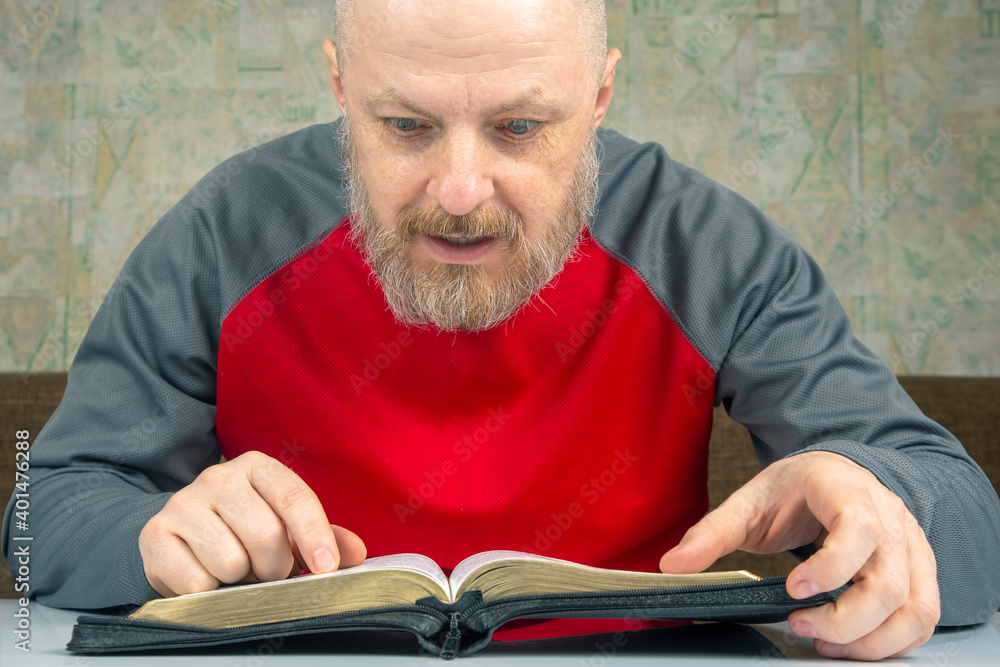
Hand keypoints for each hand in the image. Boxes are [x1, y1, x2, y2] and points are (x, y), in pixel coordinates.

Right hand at [139, 451, 366, 596]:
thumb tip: (356, 554)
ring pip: (231, 561)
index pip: (294, 497)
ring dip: (240, 579)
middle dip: (275, 567)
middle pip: (266, 535)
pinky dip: (208, 591)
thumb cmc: (244, 531)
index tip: (327, 568)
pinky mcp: (155, 534)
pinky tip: (205, 575)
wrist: (179, 538)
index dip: (314, 535)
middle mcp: (218, 477)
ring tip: (235, 568)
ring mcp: (182, 503)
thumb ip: (323, 538)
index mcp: (258, 467)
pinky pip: (196, 581)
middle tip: (268, 570)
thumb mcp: (286, 527)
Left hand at [659, 450, 939, 659]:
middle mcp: (888, 516)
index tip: (793, 590)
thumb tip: (672, 564)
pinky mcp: (920, 570)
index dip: (830, 566)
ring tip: (823, 640)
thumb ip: (712, 533)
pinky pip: (923, 616)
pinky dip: (892, 641)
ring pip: (912, 606)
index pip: (858, 529)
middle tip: (799, 624)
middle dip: (844, 617)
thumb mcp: (749, 502)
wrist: (835, 475)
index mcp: (845, 490)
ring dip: (870, 638)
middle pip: (887, 581)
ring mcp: (910, 544)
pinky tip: (852, 644)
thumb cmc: (796, 489)